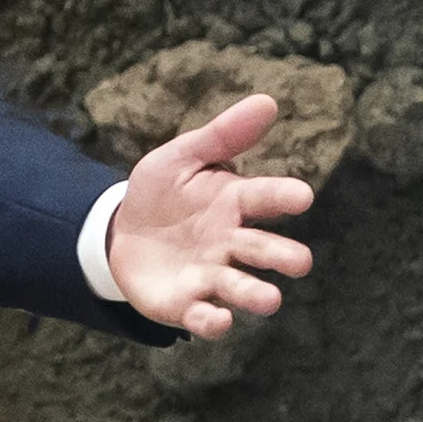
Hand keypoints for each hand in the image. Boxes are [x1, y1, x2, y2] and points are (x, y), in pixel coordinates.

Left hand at [102, 94, 316, 342]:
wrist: (120, 233)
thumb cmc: (162, 193)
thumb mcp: (182, 157)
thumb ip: (223, 135)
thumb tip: (268, 100)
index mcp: (234, 203)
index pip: (264, 197)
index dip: (283, 196)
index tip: (302, 196)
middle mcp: (231, 243)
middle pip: (262, 250)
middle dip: (281, 256)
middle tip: (299, 262)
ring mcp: (211, 276)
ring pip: (240, 287)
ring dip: (256, 294)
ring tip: (270, 299)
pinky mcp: (186, 304)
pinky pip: (204, 315)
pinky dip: (213, 321)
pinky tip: (220, 321)